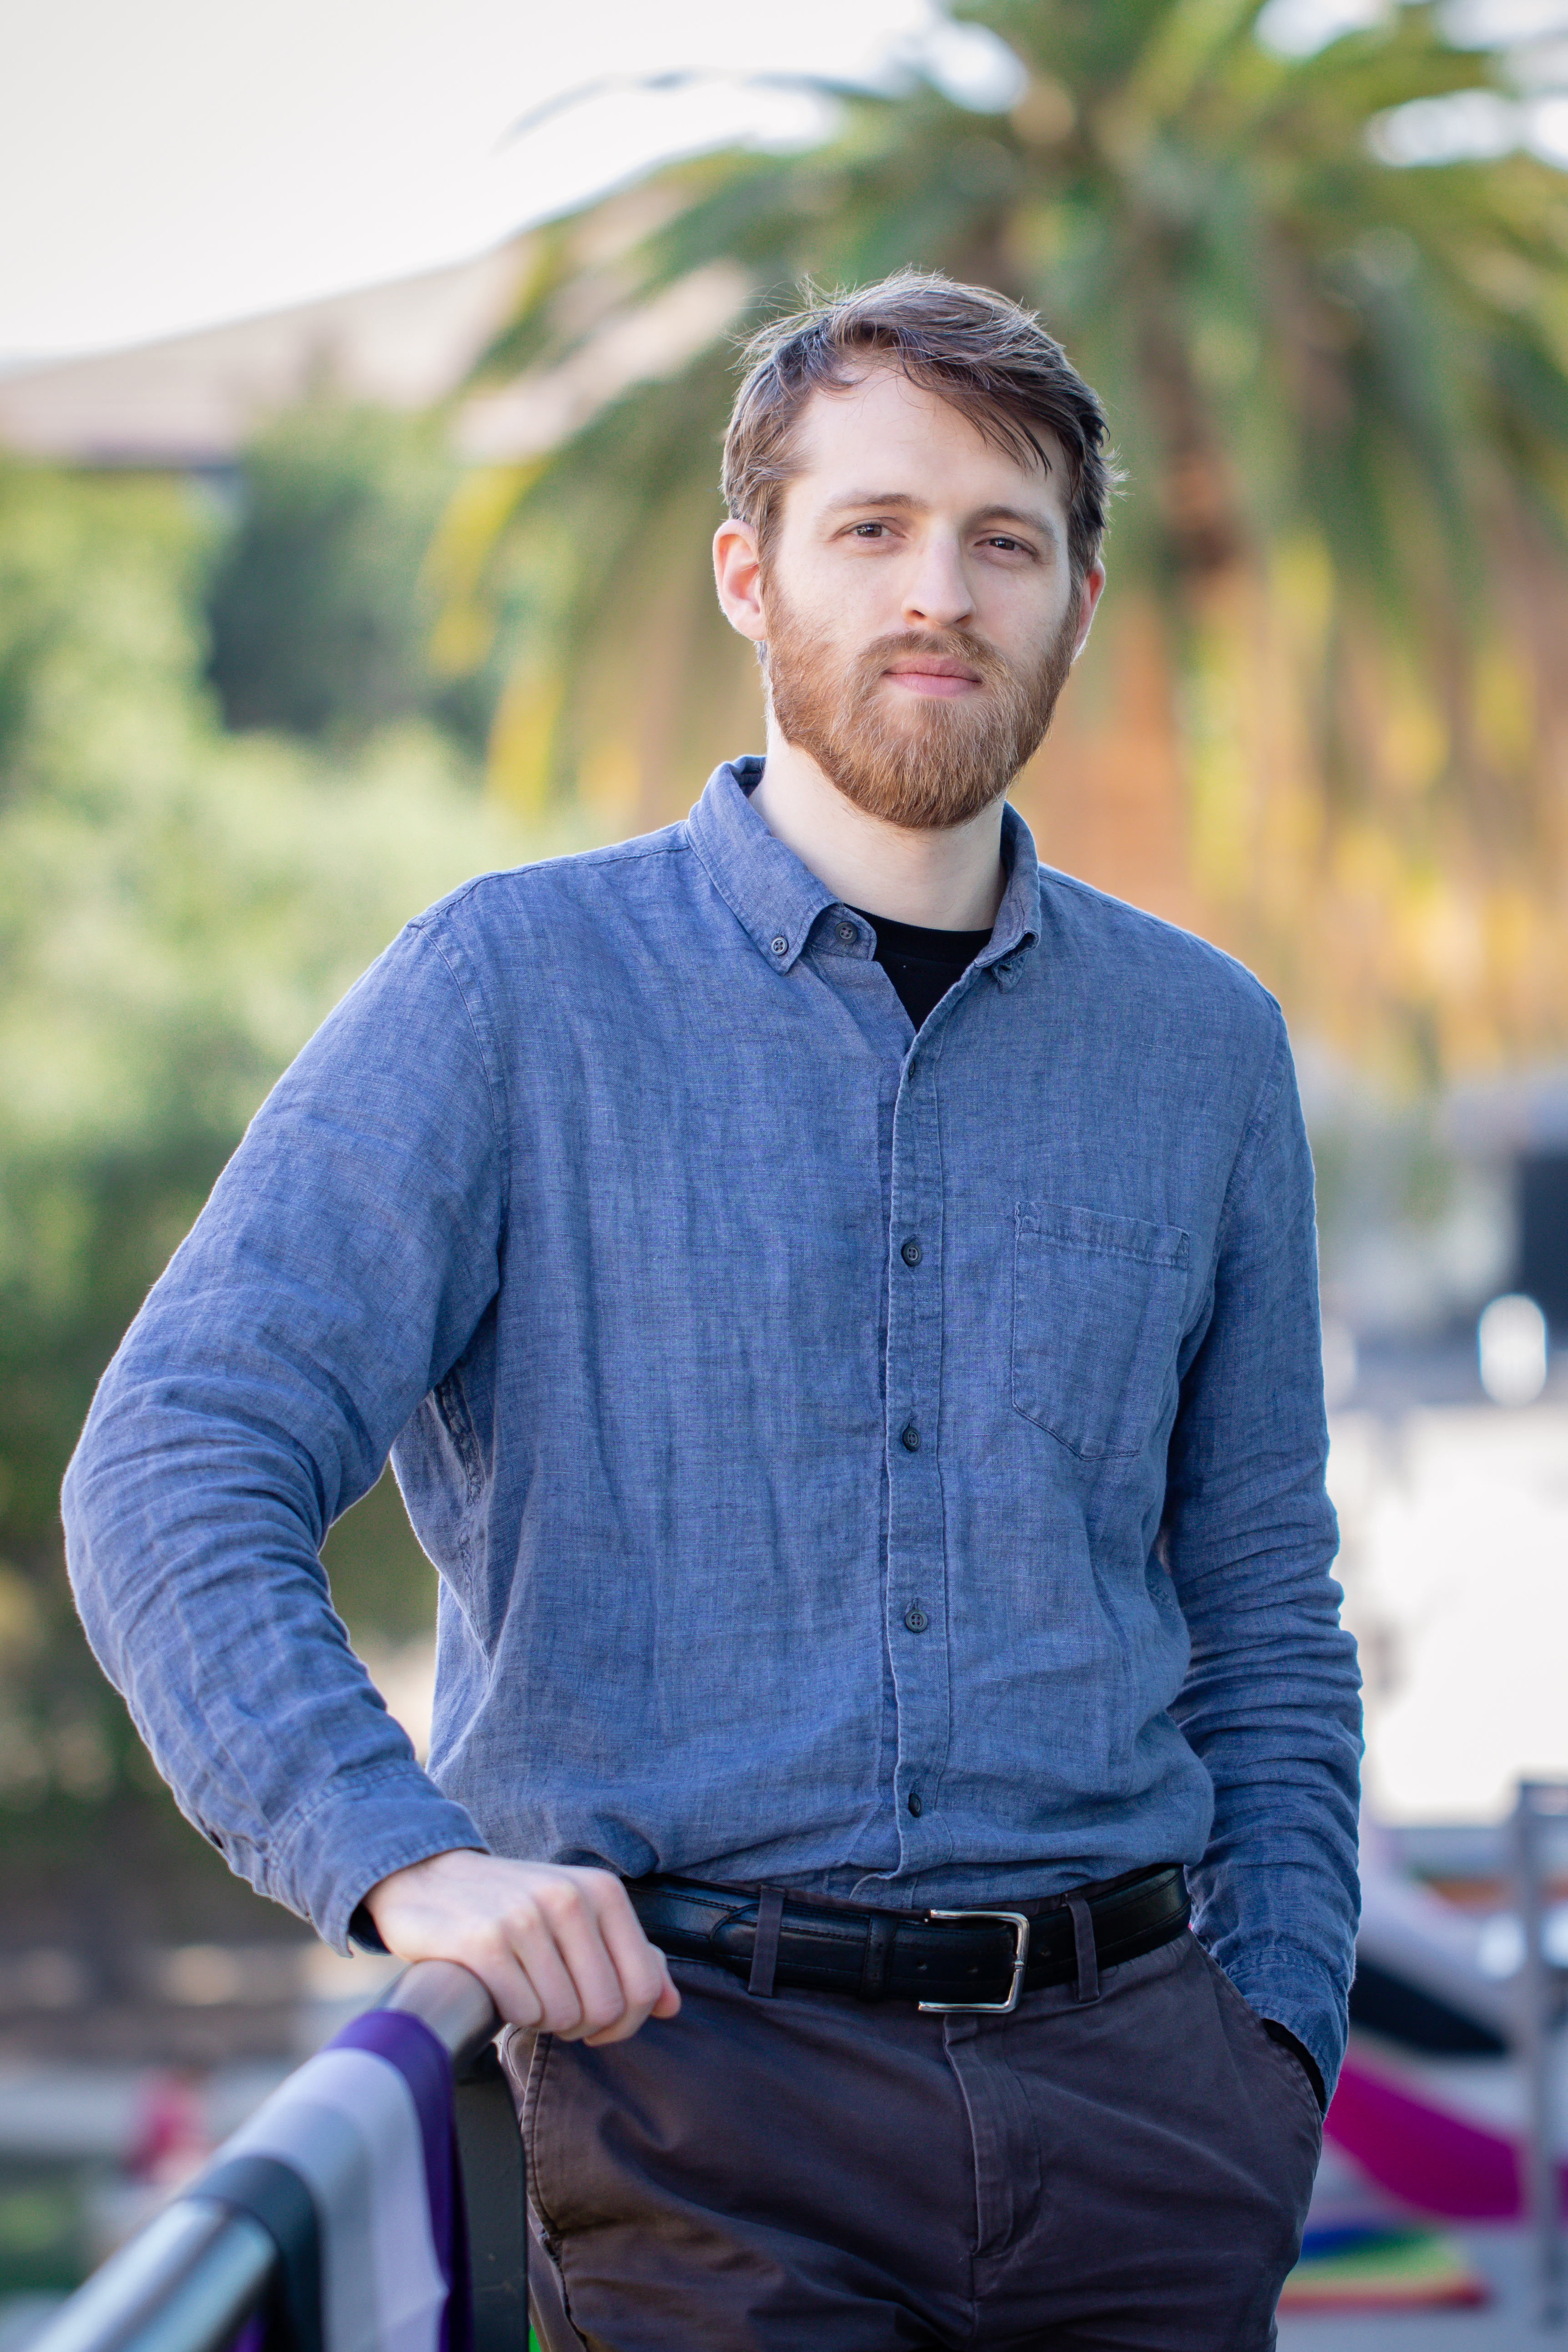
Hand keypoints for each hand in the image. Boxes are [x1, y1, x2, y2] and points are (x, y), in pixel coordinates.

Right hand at [364, 1849, 680, 2045]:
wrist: (428, 1880)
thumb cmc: (512, 1906)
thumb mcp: (579, 1915)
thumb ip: (630, 1955)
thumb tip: (672, 2005)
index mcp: (602, 1891)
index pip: (645, 1985)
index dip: (626, 2022)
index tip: (597, 2022)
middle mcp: (568, 1898)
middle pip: (606, 2007)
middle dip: (582, 2027)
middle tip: (554, 2010)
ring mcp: (526, 1917)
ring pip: (564, 2016)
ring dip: (544, 2020)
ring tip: (525, 1991)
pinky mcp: (485, 1942)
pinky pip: (523, 2012)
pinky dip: (512, 2015)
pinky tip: (500, 1989)